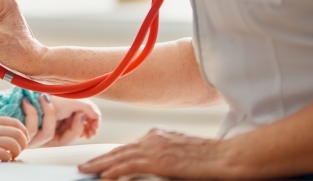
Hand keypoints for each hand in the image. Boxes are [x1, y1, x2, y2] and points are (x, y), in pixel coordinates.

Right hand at [0, 117, 29, 160]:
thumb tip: (12, 133)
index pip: (16, 123)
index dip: (24, 132)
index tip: (23, 139)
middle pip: (18, 134)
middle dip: (23, 144)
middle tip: (19, 149)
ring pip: (13, 144)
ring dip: (17, 152)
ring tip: (12, 155)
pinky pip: (4, 154)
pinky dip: (8, 158)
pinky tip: (4, 159)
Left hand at [22, 95, 99, 147]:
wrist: (15, 86)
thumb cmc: (39, 90)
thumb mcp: (67, 97)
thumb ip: (85, 107)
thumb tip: (95, 116)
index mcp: (56, 125)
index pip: (71, 136)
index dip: (81, 131)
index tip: (87, 122)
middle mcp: (44, 132)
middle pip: (63, 140)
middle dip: (73, 127)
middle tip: (78, 113)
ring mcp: (32, 134)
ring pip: (48, 133)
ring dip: (49, 114)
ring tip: (44, 97)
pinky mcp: (21, 132)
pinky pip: (30, 128)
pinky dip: (31, 112)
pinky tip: (27, 101)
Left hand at [78, 128, 229, 178]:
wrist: (228, 157)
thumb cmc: (211, 158)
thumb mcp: (182, 155)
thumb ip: (165, 158)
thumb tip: (155, 165)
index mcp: (159, 136)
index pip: (129, 146)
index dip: (113, 154)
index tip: (100, 160)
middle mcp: (154, 138)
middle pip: (120, 150)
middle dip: (101, 158)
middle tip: (84, 165)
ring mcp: (156, 147)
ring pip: (120, 156)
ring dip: (101, 164)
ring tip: (86, 170)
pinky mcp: (159, 160)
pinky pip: (129, 165)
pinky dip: (114, 170)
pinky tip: (103, 175)